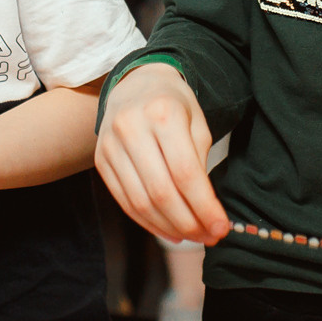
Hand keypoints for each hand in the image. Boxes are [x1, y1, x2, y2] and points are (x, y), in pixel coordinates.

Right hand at [94, 62, 224, 243]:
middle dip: (188, 222)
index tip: (221, 228)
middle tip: (208, 236)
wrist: (136, 84)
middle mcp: (131, 127)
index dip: (204, 207)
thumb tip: (206, 213)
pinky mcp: (100, 160)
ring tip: (191, 236)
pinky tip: (167, 230)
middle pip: (161, 192)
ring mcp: (110, 144)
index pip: (185, 172)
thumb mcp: (197, 124)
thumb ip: (200, 164)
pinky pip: (124, 201)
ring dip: (168, 227)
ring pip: (140, 202)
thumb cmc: (174, 105)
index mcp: (162, 113)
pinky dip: (147, 222)